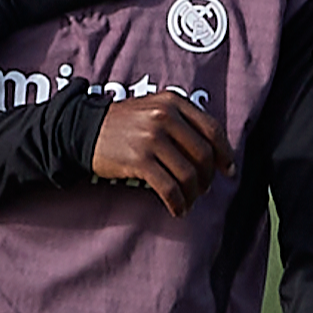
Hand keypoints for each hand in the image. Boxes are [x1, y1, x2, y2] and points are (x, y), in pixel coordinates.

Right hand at [91, 91, 233, 214]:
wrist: (83, 131)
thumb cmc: (122, 124)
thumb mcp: (153, 108)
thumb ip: (181, 121)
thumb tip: (213, 153)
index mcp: (173, 102)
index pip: (212, 129)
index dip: (225, 153)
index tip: (229, 171)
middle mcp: (164, 116)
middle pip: (203, 154)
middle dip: (207, 178)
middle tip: (203, 189)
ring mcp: (151, 138)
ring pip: (188, 174)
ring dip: (193, 194)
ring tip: (189, 202)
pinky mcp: (139, 160)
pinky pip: (168, 188)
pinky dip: (177, 203)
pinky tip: (177, 210)